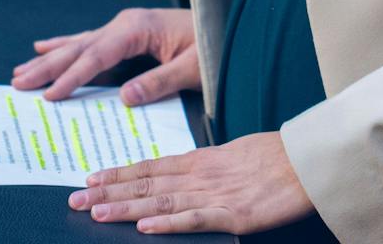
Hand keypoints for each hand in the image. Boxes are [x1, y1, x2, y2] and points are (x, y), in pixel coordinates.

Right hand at [12, 7, 199, 103]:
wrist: (225, 25)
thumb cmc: (213, 47)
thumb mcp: (193, 68)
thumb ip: (160, 81)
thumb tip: (125, 98)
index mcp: (138, 28)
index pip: (98, 56)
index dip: (72, 76)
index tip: (50, 94)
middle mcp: (125, 24)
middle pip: (80, 48)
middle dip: (48, 67)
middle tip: (18, 84)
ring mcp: (124, 27)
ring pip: (79, 45)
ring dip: (49, 59)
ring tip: (20, 71)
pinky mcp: (126, 34)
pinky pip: (88, 42)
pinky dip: (65, 45)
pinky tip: (43, 46)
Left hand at [69, 132, 315, 234]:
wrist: (307, 162)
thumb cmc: (275, 159)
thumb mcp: (233, 156)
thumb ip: (206, 167)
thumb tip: (182, 175)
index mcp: (201, 160)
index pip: (150, 166)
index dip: (118, 173)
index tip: (90, 178)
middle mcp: (200, 175)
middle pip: (146, 182)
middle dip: (108, 191)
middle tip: (75, 198)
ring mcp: (215, 194)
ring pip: (161, 200)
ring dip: (126, 207)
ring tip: (96, 212)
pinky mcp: (233, 214)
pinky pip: (194, 219)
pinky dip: (167, 223)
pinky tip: (144, 227)